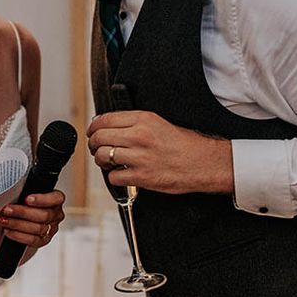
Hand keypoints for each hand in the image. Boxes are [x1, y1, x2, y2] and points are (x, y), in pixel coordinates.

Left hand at [0, 190, 65, 246]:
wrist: (25, 216)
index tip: (26, 199)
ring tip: (3, 220)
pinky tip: (8, 230)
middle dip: (22, 212)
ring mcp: (52, 229)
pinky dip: (18, 235)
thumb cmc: (26, 199)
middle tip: (6, 210)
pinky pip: (32, 240)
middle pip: (44, 215)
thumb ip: (26, 190)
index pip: (56, 198)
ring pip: (37, 228)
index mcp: (57, 199)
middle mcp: (56, 214)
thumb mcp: (28, 191)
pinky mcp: (44, 240)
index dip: (42, 199)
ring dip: (17, 224)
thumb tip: (13, 192)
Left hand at [86, 110, 232, 194]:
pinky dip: (113, 177)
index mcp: (142, 119)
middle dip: (93, 143)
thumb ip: (133, 122)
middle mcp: (139, 136)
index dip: (93, 127)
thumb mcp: (157, 122)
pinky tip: (119, 173)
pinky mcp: (142, 177)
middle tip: (95, 147)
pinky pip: (113, 177)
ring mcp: (139, 157)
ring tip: (106, 161)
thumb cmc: (183, 143)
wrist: (204, 163)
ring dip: (100, 160)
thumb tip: (108, 125)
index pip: (104, 119)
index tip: (92, 132)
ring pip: (102, 156)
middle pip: (99, 137)